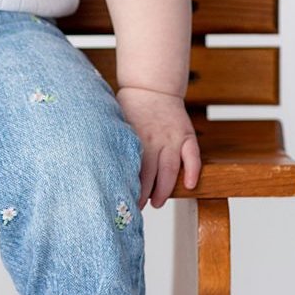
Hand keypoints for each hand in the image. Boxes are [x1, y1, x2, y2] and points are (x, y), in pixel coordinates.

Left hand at [115, 86, 201, 210]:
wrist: (151, 86)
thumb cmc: (130, 107)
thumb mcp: (117, 124)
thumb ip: (116, 144)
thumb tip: (101, 166)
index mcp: (135, 139)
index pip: (132, 170)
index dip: (129, 188)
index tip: (123, 201)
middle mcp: (154, 141)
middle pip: (151, 175)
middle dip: (145, 195)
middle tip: (138, 208)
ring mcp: (172, 139)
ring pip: (171, 170)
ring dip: (165, 189)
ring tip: (158, 203)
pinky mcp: (186, 135)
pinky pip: (193, 156)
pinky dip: (193, 171)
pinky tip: (189, 185)